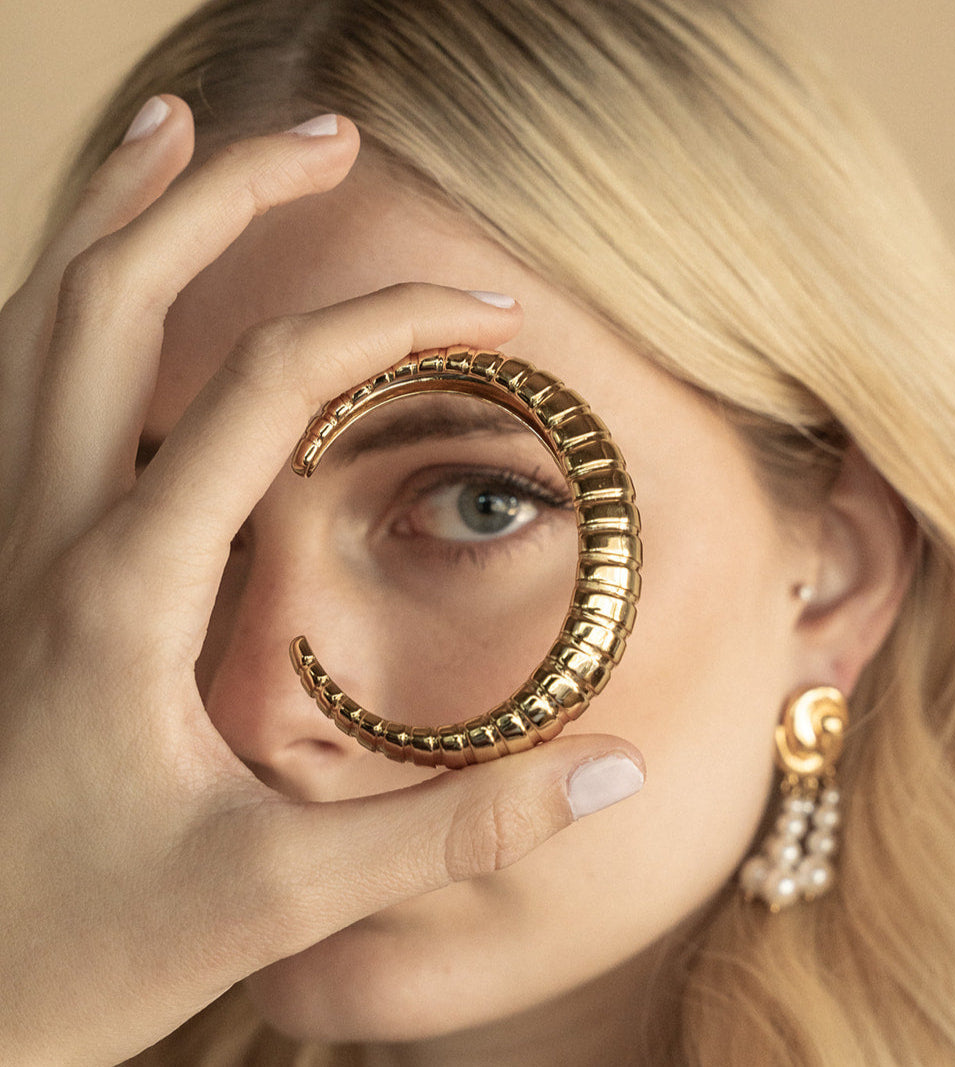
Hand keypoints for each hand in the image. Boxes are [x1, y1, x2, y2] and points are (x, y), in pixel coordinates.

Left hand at [0, 97, 643, 1065]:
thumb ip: (456, 830)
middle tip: (323, 133)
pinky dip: (68, 305)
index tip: (489, 308)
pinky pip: (22, 393)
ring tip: (184, 138)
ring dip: (113, 217)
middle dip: (222, 195)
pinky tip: (113, 292)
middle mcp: (41, 537)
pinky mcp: (3, 573)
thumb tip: (612, 769)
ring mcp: (5, 545)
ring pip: (32, 325)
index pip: (262, 388)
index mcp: (119, 592)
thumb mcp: (280, 900)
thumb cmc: (80, 954)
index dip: (387, 324)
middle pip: (107, 295)